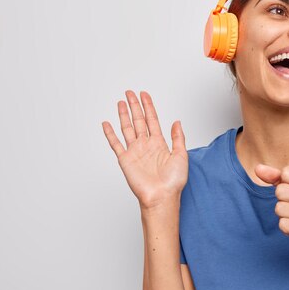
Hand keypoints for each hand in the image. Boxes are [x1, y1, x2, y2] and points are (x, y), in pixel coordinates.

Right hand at [102, 90, 188, 209]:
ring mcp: (135, 152)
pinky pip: (115, 144)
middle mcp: (146, 145)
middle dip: (135, 106)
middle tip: (130, 93)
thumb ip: (178, 137)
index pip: (152, 120)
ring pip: (127, 128)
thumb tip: (177, 121)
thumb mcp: (181, 155)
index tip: (144, 95)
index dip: (148, 106)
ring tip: (120, 102)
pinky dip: (110, 134)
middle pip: (139, 120)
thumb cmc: (173, 181)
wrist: (162, 196)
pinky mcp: (125, 160)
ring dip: (124, 115)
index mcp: (159, 143)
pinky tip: (106, 124)